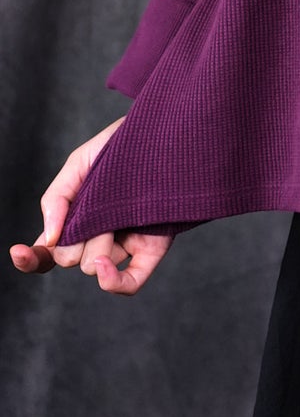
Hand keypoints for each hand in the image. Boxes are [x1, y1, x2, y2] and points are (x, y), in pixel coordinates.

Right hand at [8, 115, 173, 294]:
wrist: (165, 132)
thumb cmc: (119, 145)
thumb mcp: (80, 163)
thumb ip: (56, 198)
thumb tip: (47, 239)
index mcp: (76, 220)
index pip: (46, 253)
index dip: (30, 259)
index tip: (18, 251)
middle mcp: (98, 237)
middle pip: (69, 259)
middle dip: (74, 237)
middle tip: (94, 204)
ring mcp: (124, 245)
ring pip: (93, 266)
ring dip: (99, 241)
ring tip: (117, 210)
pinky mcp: (150, 249)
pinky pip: (129, 283)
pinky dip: (112, 282)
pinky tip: (105, 266)